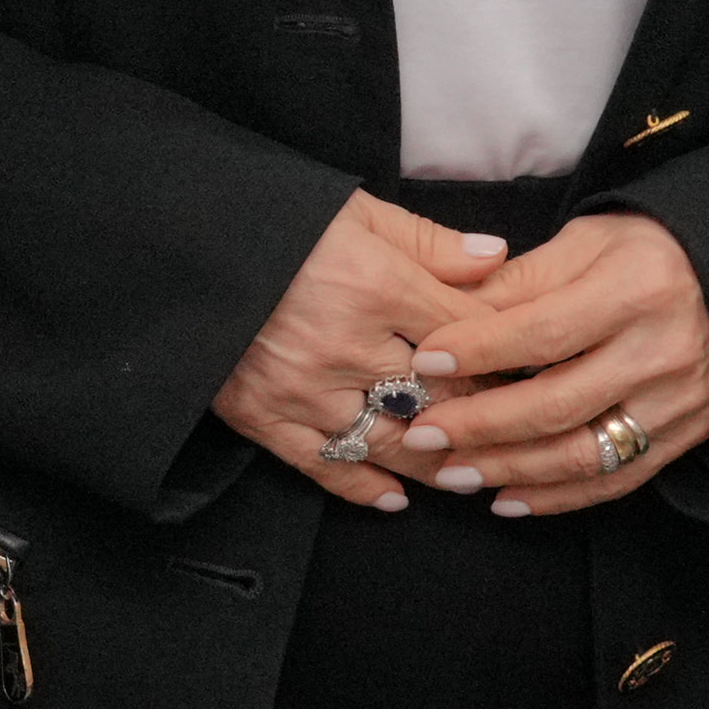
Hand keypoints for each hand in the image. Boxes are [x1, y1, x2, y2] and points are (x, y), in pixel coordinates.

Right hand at [214, 193, 513, 506]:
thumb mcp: (354, 210)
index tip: (537, 371)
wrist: (172, 241)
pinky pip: (323, 465)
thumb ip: (428, 241)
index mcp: (374, 283)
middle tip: (521, 435)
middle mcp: (343, 343)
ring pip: (391, 442)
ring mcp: (301, 387)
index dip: (510, 355)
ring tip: (472, 473)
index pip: (467, 333)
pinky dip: (364, 487)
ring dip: (437, 463)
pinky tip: (397, 498)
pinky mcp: (259, 415)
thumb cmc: (272, 216)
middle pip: (439, 397)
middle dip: (486, 417)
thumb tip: (499, 259)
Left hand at [398, 212, 708, 517]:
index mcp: (639, 288)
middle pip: (557, 403)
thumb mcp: (587, 241)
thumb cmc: (647, 251)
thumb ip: (521, 281)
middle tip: (423, 433)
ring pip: (583, 454)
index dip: (480, 350)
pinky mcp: (686, 436)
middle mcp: (665, 351)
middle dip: (481, 425)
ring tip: (454, 473)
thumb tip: (448, 318)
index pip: (544, 332)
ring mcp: (680, 402)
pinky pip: (615, 480)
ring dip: (510, 470)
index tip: (425, 360)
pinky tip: (507, 499)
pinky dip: (558, 497)